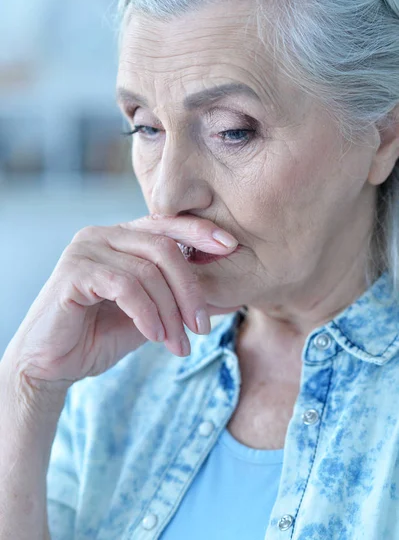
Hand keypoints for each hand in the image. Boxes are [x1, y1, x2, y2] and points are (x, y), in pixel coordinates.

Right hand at [3, 214, 237, 393]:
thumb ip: (181, 302)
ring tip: (177, 344)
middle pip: (164, 248)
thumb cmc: (100, 336)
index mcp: (121, 238)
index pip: (167, 224)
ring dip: (170, 312)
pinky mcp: (73, 271)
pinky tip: (153, 336)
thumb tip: (229, 297)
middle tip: (202, 326)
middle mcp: (103, 234)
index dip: (201, 231)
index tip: (232, 247)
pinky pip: (125, 286)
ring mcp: (86, 249)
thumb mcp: (152, 316)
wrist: (53, 365)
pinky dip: (146, 314)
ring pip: (148, 271)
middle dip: (190, 290)